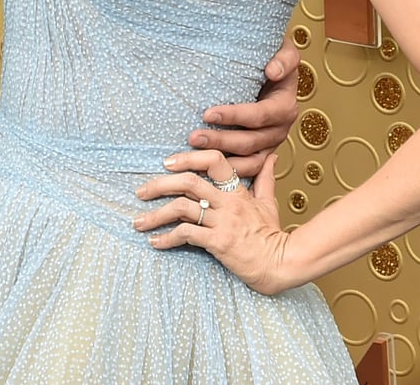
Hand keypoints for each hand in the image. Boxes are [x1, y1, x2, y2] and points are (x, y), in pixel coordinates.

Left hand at [134, 149, 296, 293]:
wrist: (281, 263)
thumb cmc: (272, 235)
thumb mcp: (268, 202)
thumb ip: (264, 178)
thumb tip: (270, 156)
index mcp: (237, 191)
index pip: (214, 161)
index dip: (188, 158)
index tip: (168, 163)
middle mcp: (228, 203)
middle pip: (189, 182)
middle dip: (160, 184)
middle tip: (141, 191)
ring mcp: (223, 222)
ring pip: (182, 209)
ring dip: (156, 215)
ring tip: (139, 222)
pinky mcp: (218, 243)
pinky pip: (186, 234)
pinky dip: (166, 238)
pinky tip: (155, 242)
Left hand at [188, 40, 300, 177]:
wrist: (275, 72)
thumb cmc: (274, 60)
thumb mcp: (284, 52)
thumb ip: (283, 58)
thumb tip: (272, 70)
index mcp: (284, 107)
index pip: (259, 115)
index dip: (234, 116)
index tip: (208, 113)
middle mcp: (279, 130)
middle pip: (250, 142)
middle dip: (221, 141)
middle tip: (194, 137)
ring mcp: (270, 145)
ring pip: (248, 162)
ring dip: (222, 162)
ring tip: (194, 158)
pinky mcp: (260, 155)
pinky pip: (246, 170)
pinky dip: (228, 174)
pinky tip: (205, 172)